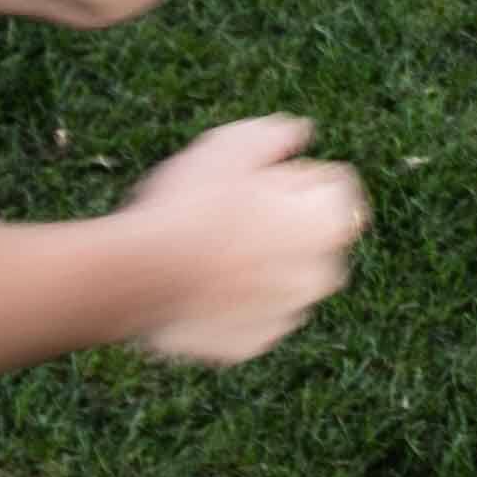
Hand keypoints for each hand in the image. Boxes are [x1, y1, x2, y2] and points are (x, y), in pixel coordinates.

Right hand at [90, 112, 363, 364]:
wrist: (143, 275)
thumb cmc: (190, 205)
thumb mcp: (233, 145)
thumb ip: (276, 135)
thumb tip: (298, 132)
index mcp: (329, 224)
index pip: (333, 185)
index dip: (292, 174)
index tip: (256, 178)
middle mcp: (322, 276)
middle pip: (309, 237)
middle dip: (282, 225)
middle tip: (228, 213)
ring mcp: (286, 316)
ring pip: (279, 280)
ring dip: (258, 266)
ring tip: (208, 249)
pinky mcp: (251, 344)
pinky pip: (247, 316)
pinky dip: (230, 303)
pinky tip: (200, 285)